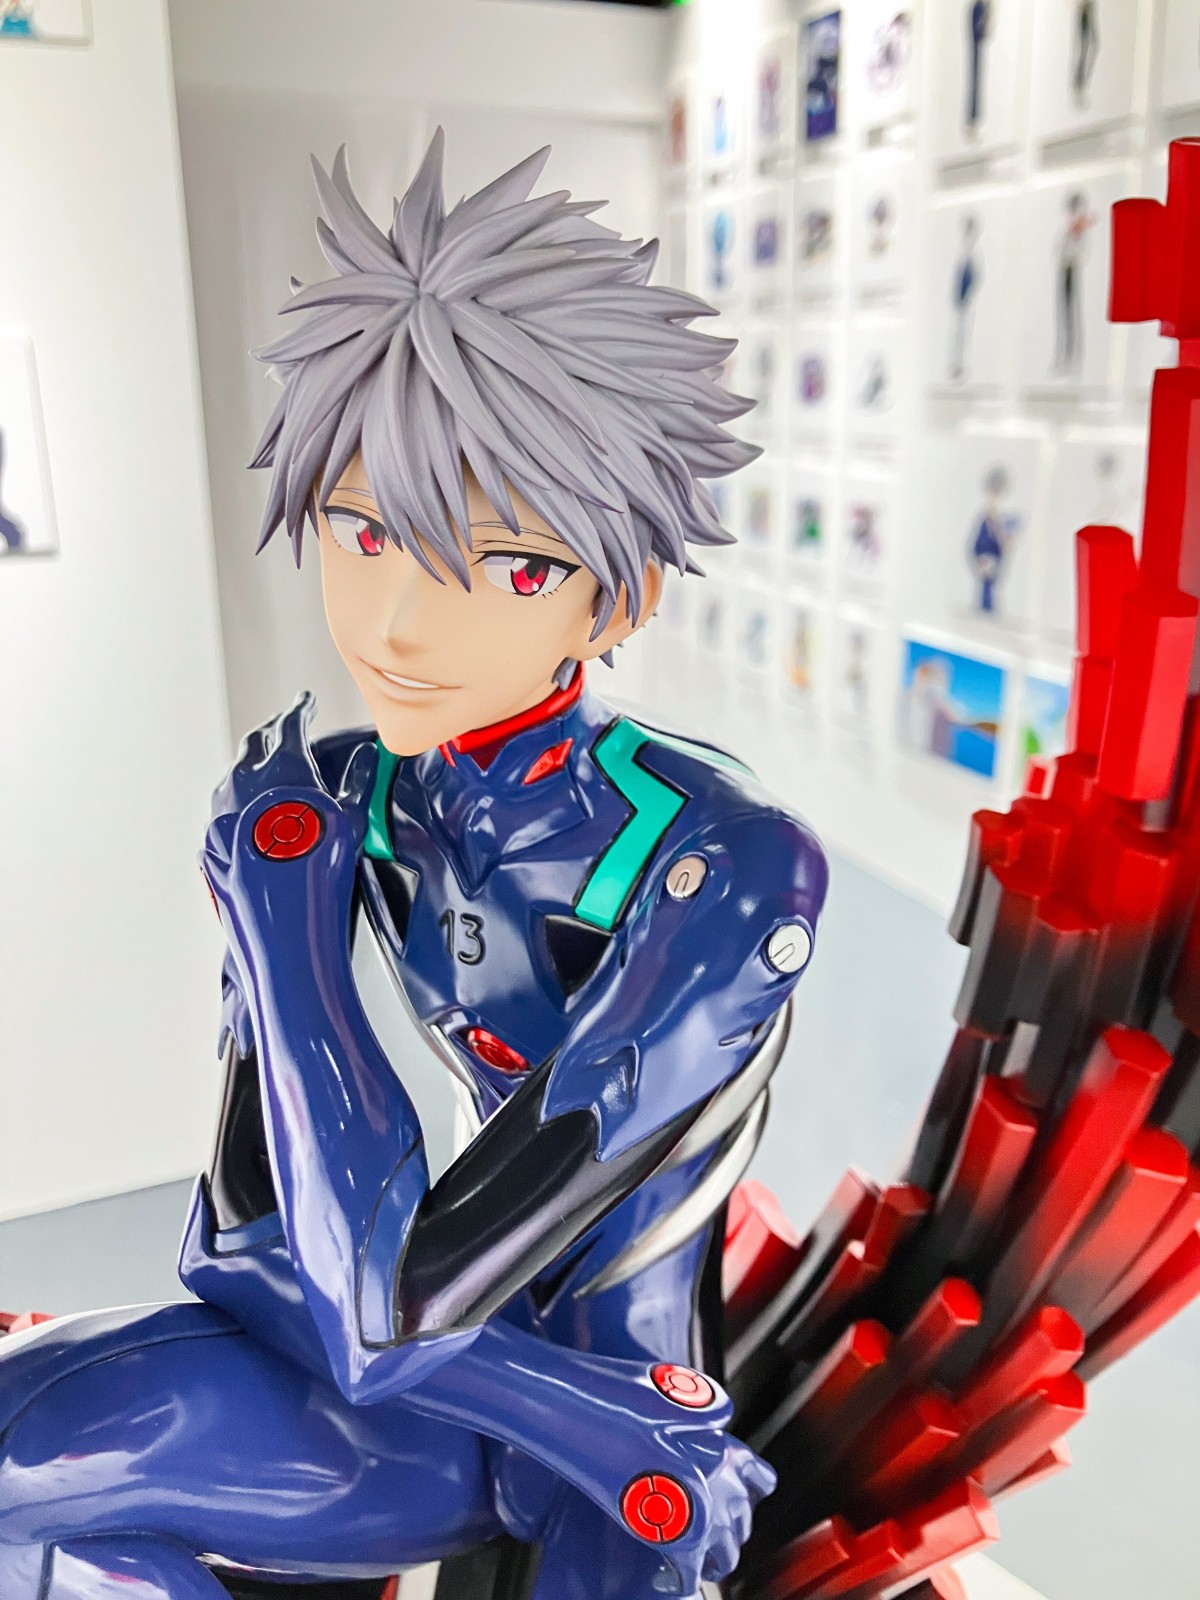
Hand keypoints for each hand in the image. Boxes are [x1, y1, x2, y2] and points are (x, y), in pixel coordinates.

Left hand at [202, 694, 375, 983]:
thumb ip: (359, 780)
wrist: (278, 919)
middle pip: (255, 744)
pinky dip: (238, 804)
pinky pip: (224, 812)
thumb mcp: (351, 820)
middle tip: (283, 726)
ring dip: (250, 767)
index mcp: (280, 767)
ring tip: (264, 769)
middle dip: (271, 731)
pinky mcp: (212, 842)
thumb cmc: (319, 869)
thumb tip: (368, 754)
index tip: (305, 702)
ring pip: (234, 778)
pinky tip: (249, 815)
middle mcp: (244, 782)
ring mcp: (223, 812)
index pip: (289, 724)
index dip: (300, 710)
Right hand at [641, 1418, 775, 1593]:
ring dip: (713, 1557)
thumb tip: (709, 1420)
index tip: (740, 1494)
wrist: (618, 1431)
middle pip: (744, 1522)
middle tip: (708, 1524)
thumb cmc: (640, 1411)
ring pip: (728, 1556)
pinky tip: (671, 1572)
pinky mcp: (686, 1547)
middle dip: (728, 1526)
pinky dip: (682, 1576)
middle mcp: (730, 1489)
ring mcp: (712, 1522)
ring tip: (696, 1555)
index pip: (762, 1481)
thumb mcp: (683, 1405)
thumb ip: (703, 1420)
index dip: (750, 1490)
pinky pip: (691, 1576)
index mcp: (731, 1453)